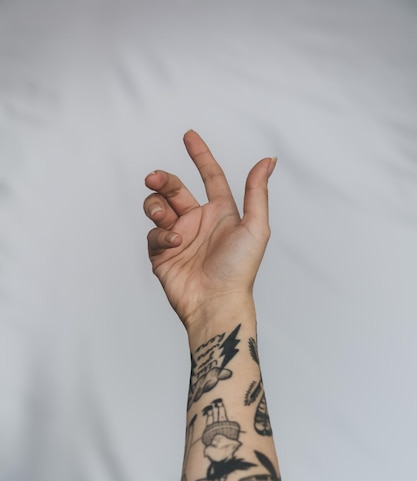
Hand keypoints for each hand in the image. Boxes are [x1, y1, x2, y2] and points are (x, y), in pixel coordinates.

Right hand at [143, 130, 275, 329]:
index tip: (189, 135)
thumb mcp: (255, 227)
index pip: (209, 176)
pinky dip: (160, 234)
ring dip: (156, 205)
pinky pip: (153, 233)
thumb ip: (257, 192)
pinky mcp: (162, 254)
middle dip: (162, 179)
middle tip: (153, 178)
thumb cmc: (239, 269)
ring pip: (157, 207)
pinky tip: (172, 244)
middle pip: (174, 188)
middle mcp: (198, 222)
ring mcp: (178, 237)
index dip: (200, 155)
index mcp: (220, 212)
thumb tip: (268, 160)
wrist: (215, 302)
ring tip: (164, 217)